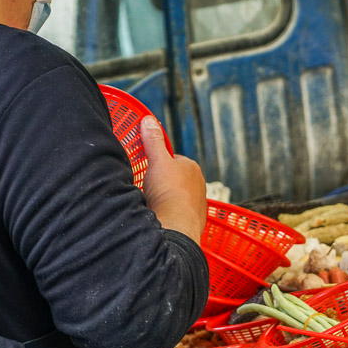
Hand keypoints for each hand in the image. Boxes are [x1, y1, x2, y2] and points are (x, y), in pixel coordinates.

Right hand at [141, 116, 206, 242]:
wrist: (176, 226)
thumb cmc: (169, 192)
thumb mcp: (157, 160)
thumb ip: (152, 140)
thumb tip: (148, 120)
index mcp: (192, 167)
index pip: (173, 159)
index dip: (158, 163)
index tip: (149, 168)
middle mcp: (199, 184)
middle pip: (175, 179)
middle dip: (162, 182)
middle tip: (148, 187)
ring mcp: (198, 203)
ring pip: (178, 197)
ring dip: (166, 199)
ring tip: (153, 203)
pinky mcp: (194, 220)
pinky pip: (179, 213)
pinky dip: (170, 214)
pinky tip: (161, 215)